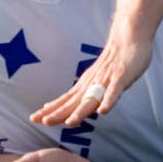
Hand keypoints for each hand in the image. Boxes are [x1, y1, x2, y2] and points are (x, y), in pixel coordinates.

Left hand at [31, 36, 152, 127]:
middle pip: (73, 102)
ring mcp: (106, 81)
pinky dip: (108, 101)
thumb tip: (58, 104)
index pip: (64, 101)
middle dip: (58, 113)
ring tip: (70, 122)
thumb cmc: (112, 61)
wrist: (128, 38)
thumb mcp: (92, 79)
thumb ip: (80, 94)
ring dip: (80, 111)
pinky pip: (114, 91)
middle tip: (41, 121)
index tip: (34, 118)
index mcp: (84, 86)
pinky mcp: (121, 77)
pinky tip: (103, 111)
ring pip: (91, 99)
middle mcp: (92, 84)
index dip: (50, 111)